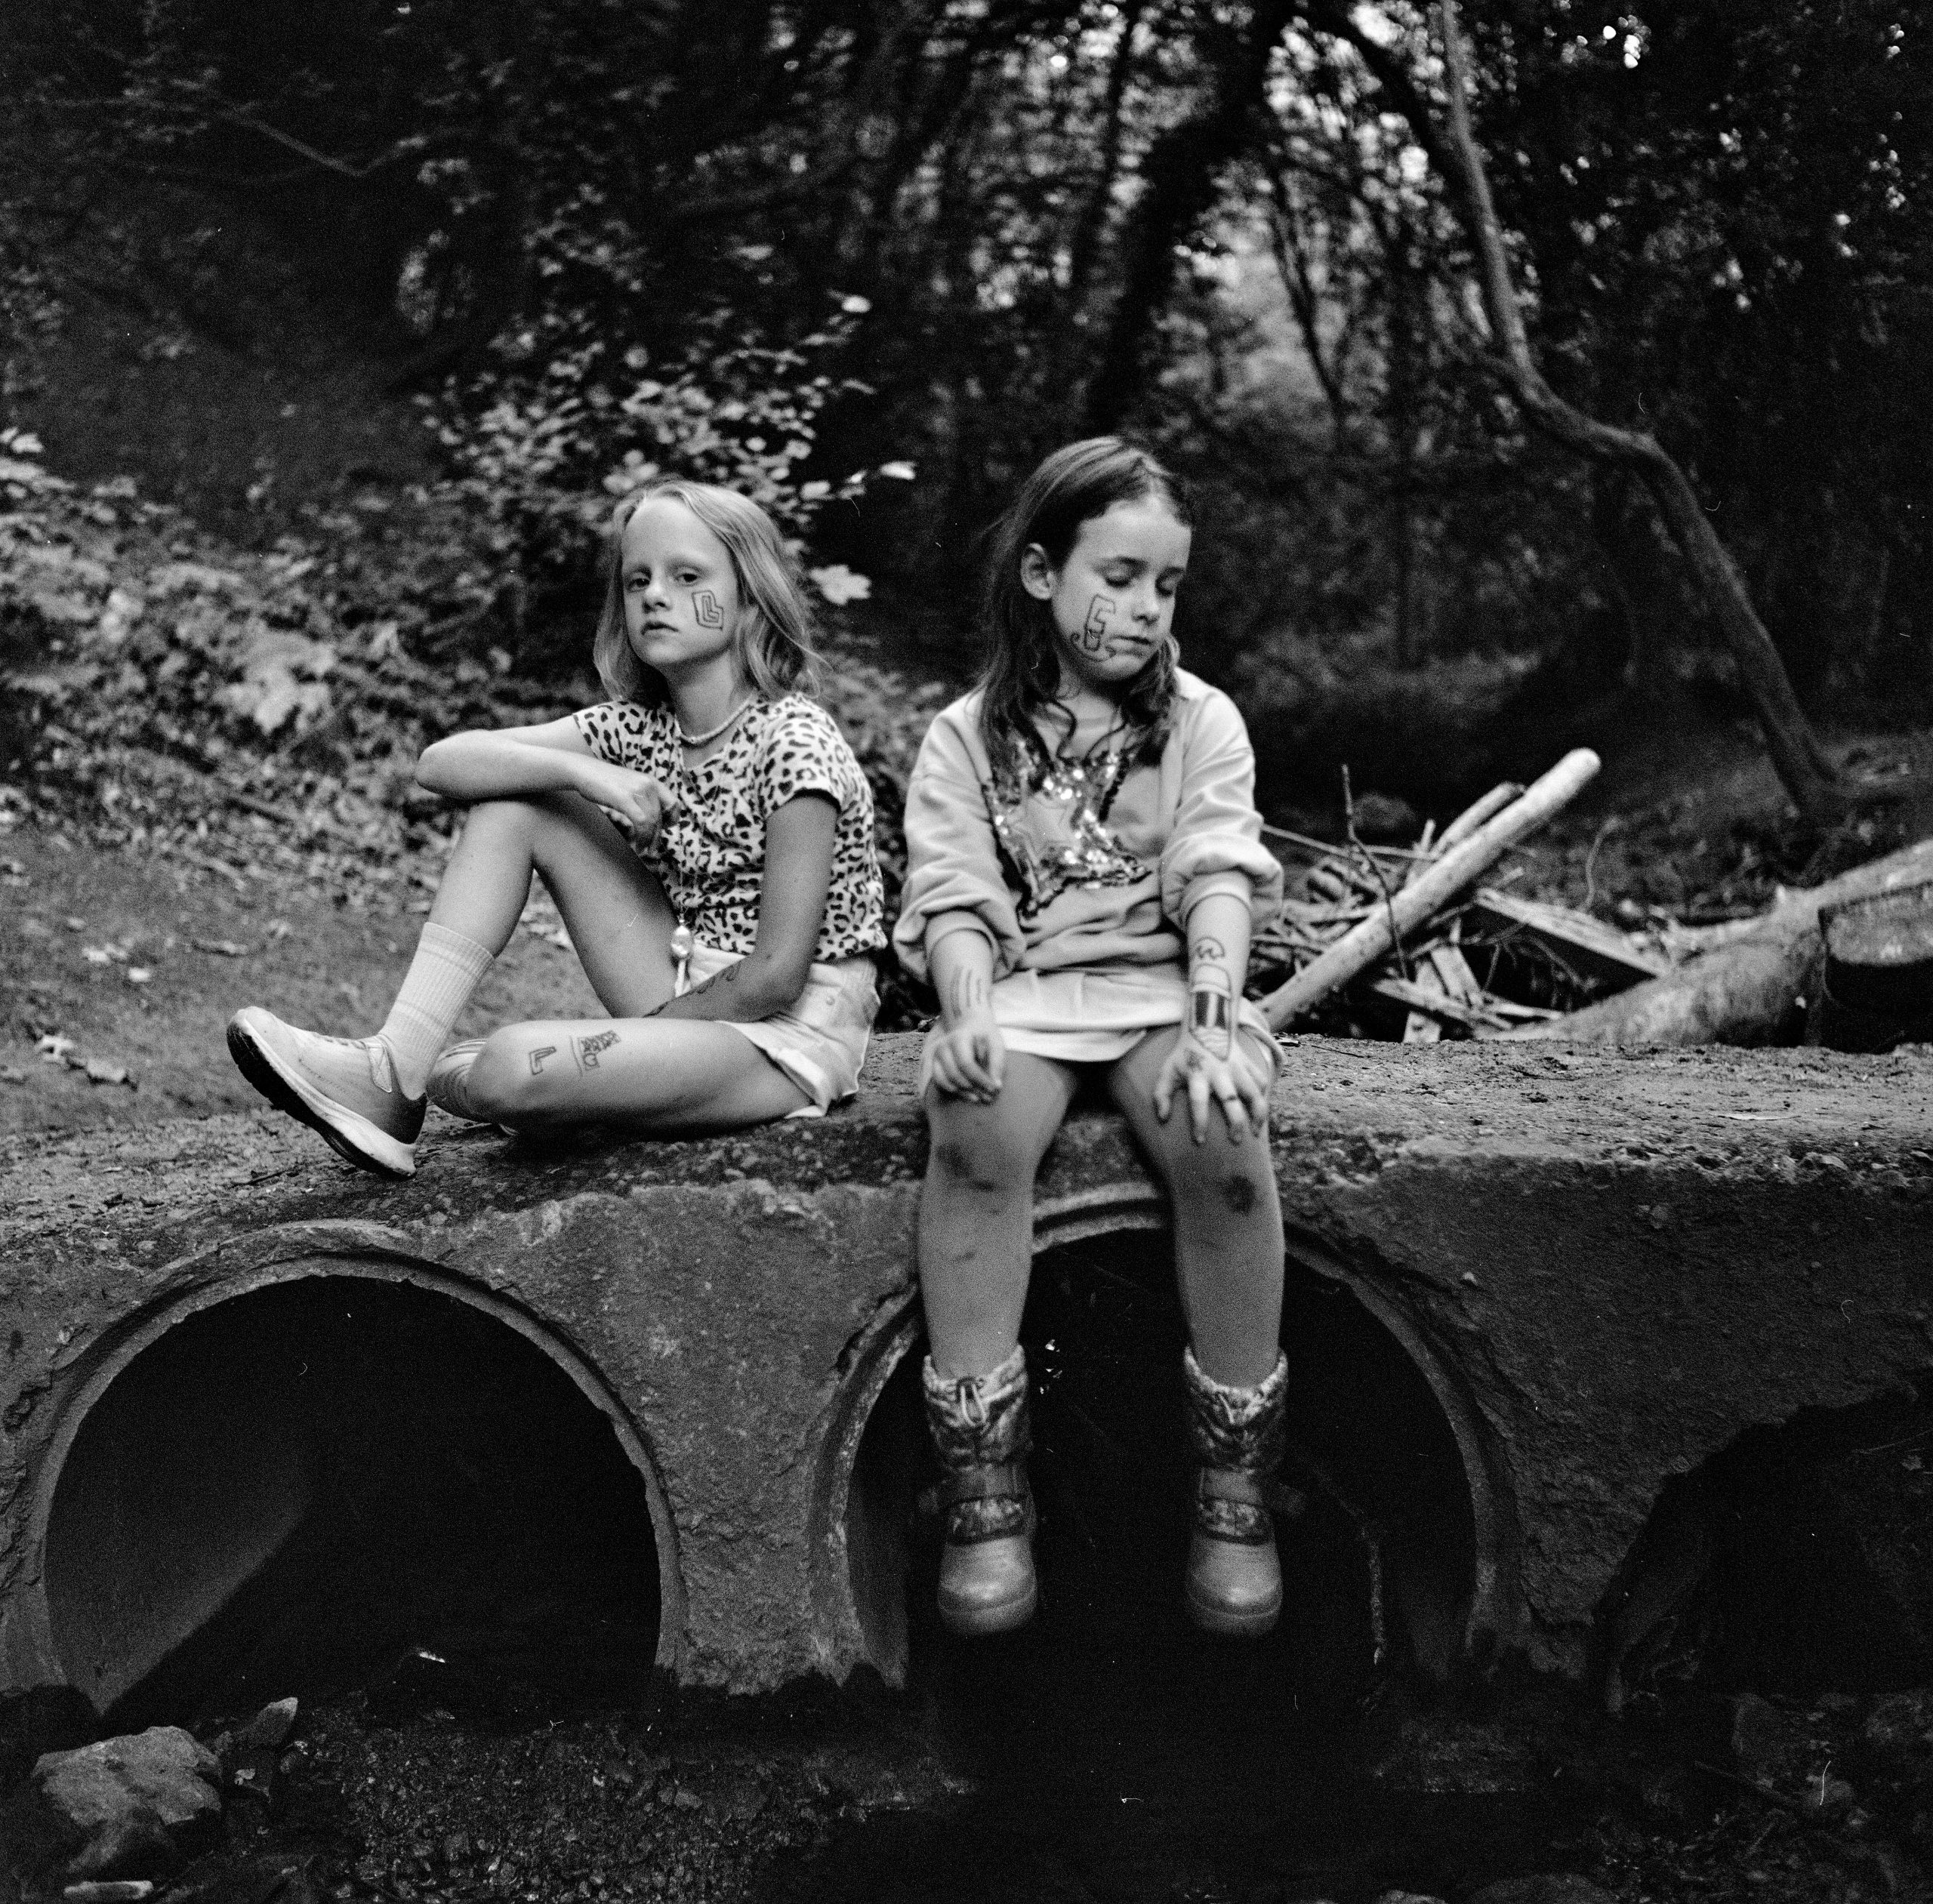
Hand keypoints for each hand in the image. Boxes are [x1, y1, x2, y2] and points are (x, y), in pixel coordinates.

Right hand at [576, 759, 675, 841]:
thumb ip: (643, 797)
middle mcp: (648, 784)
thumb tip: (652, 819)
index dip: (672, 820)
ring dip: (649, 840)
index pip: (674, 803)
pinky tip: (636, 846)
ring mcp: (638, 790)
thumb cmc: (604, 781)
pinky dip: (641, 837)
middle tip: (651, 850)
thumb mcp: (630, 785)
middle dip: (656, 836)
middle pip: (660, 816)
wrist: (584, 771)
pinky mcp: (625, 798)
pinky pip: (641, 822)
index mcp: (651, 781)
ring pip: (652, 821)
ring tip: (643, 850)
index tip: (663, 830)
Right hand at [928, 1011, 1005, 1102]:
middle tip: (988, 1097)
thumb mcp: (995, 1043)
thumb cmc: (984, 1034)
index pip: (966, 1064)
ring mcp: (936, 1055)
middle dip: (972, 1088)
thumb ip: (997, 1063)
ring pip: (945, 1080)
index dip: (980, 1079)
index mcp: (958, 1038)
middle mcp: (943, 1046)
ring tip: (978, 1098)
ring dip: (962, 1092)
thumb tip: (996, 1086)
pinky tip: (967, 1094)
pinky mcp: (933, 1063)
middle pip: (955, 1074)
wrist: (969, 1023)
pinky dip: (953, 1091)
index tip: (994, 1089)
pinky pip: (939, 1082)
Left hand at [1153, 1029, 1270, 1143]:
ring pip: (1254, 1093)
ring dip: (1258, 1114)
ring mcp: (1237, 1067)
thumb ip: (1161, 1094)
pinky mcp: (1249, 1063)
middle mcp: (1220, 1072)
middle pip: (1232, 1100)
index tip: (1200, 1141)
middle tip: (1236, 1141)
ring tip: (1256, 1132)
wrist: (1205, 1027)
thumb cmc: (1185, 1055)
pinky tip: (1260, 1111)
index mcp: (1198, 1074)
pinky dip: (1264, 1096)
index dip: (1199, 1123)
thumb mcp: (1168, 1070)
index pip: (1198, 1101)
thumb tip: (1162, 1118)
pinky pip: (1262, 1080)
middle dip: (1236, 1123)